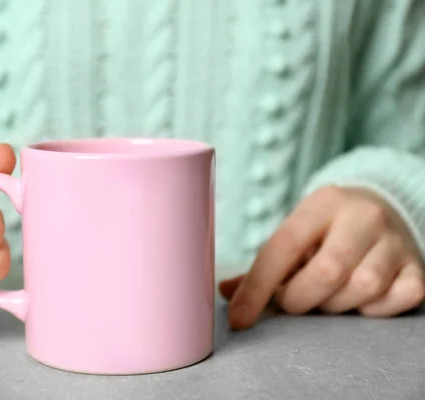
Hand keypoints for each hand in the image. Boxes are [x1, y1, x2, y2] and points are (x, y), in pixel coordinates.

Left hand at [220, 186, 424, 329]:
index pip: (283, 246)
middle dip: (300, 298)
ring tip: (327, 295)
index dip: (257, 286)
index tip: (239, 318)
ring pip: (362, 287)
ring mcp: (395, 241)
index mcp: (322, 203)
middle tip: (293, 302)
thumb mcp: (296, 235)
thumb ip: (263, 265)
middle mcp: (363, 216)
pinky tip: (359, 298)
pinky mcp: (417, 267)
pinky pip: (395, 300)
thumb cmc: (327, 231)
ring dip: (335, 305)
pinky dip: (372, 310)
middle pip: (327, 270)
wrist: (383, 210)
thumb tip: (226, 292)